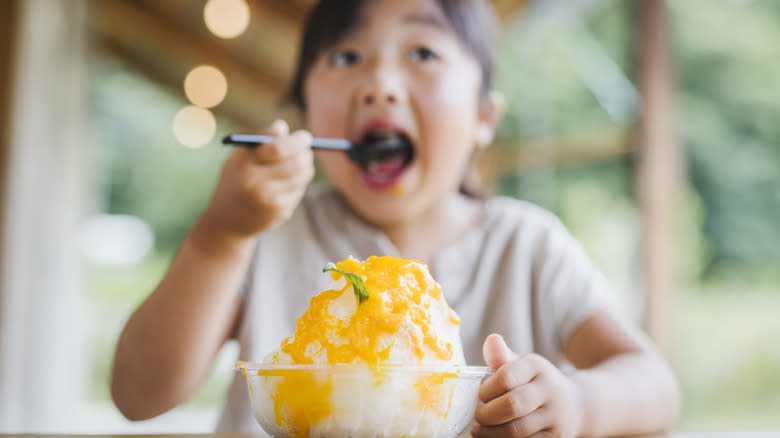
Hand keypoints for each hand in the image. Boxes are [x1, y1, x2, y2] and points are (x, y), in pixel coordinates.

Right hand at [199, 119, 313, 240]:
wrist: (227, 221)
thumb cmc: (234, 181)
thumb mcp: (238, 159)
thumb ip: (260, 140)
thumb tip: (282, 126)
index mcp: (245, 167)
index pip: (277, 149)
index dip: (296, 141)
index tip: (305, 136)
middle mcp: (258, 185)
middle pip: (295, 164)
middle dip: (306, 153)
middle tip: (307, 148)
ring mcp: (271, 201)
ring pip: (302, 177)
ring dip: (306, 166)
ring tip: (299, 162)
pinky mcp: (281, 212)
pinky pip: (299, 191)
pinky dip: (299, 182)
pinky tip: (289, 182)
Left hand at [471, 334, 583, 437]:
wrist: (575, 405)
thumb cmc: (535, 383)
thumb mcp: (522, 366)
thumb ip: (502, 357)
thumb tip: (491, 340)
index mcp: (537, 366)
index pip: (506, 377)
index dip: (486, 390)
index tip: (480, 395)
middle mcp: (550, 390)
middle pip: (512, 405)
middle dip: (486, 414)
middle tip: (478, 415)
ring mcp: (555, 416)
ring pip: (516, 430)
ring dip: (491, 432)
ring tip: (480, 429)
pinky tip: (494, 437)